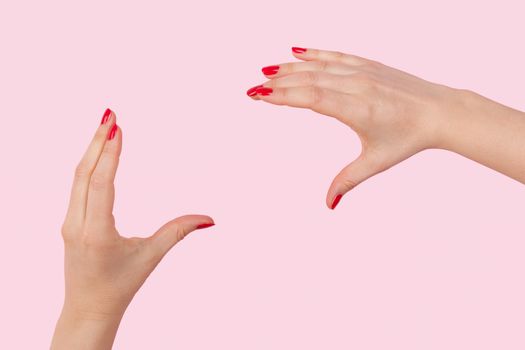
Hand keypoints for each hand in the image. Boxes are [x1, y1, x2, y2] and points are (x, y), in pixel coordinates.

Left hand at [51, 109, 214, 349]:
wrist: (89, 307)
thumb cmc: (121, 284)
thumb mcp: (151, 256)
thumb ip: (179, 231)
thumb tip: (210, 218)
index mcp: (96, 232)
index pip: (101, 183)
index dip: (109, 153)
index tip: (117, 127)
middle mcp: (77, 224)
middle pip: (84, 173)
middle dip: (98, 141)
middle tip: (110, 114)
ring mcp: (69, 222)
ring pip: (77, 178)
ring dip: (91, 150)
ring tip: (105, 125)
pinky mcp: (69, 222)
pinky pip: (76, 186)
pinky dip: (87, 165)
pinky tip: (97, 151)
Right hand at [247, 47, 468, 208]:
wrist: (439, 112)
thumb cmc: (409, 138)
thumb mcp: (376, 162)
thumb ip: (348, 180)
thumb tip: (329, 205)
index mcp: (358, 110)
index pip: (313, 98)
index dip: (284, 96)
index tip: (260, 96)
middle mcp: (358, 86)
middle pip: (310, 80)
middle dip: (278, 83)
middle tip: (253, 88)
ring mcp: (363, 72)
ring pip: (320, 66)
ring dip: (290, 67)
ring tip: (266, 71)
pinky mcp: (369, 65)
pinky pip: (336, 55)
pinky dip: (314, 53)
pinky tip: (296, 51)